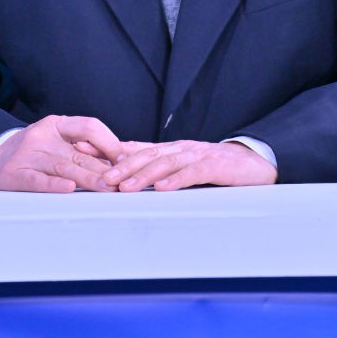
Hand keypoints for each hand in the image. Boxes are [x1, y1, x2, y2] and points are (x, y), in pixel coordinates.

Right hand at [0, 114, 120, 192]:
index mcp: (56, 124)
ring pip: (63, 167)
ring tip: (106, 189)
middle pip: (79, 153)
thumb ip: (81, 147)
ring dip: (87, 179)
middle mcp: (43, 136)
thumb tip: (119, 160)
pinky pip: (37, 180)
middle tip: (123, 182)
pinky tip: (68, 190)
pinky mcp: (15, 174)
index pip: (89, 126)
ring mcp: (28, 154)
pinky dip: (53, 185)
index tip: (124, 159)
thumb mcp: (55, 140)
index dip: (109, 142)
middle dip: (103, 168)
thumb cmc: (33, 152)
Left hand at [104, 139, 276, 191]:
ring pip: (165, 163)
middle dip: (121, 165)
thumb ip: (160, 169)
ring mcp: (197, 155)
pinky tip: (162, 189)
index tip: (81, 151)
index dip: (108, 149)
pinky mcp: (215, 166)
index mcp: (171, 149)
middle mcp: (180, 149)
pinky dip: (176, 181)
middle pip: (146, 155)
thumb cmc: (217, 169)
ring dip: (143, 175)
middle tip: (101, 178)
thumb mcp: (184, 167)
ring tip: (124, 187)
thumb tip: (127, 176)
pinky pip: (192, 173)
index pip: (135, 148)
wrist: (255, 164)